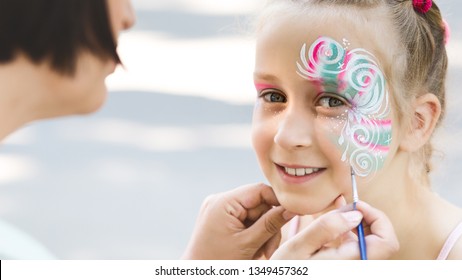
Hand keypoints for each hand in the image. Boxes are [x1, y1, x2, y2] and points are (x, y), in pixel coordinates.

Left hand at [182, 183, 294, 258]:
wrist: (197, 276)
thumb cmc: (218, 263)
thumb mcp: (248, 244)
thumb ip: (270, 224)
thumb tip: (291, 208)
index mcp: (222, 202)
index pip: (258, 190)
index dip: (278, 201)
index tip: (293, 213)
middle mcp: (219, 201)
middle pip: (258, 205)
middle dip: (268, 226)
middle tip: (269, 249)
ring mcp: (219, 210)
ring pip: (254, 215)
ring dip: (262, 234)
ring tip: (259, 254)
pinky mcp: (220, 219)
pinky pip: (245, 221)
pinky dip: (253, 235)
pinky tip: (252, 250)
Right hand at [271, 198, 398, 259]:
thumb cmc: (287, 270)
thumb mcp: (299, 246)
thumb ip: (327, 228)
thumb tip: (356, 214)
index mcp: (350, 264)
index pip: (387, 242)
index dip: (378, 218)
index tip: (357, 205)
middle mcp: (356, 268)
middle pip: (382, 242)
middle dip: (367, 218)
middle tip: (347, 206)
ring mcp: (351, 268)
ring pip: (369, 244)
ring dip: (357, 225)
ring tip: (336, 212)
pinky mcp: (344, 268)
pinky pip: (356, 249)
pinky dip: (348, 234)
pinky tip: (332, 226)